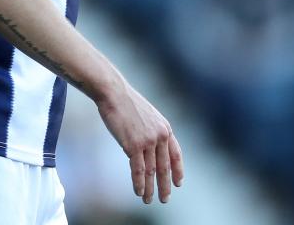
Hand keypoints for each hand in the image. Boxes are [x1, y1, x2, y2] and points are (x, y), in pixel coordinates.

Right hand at [97, 80, 183, 203]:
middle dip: (165, 185)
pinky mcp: (134, 145)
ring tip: (149, 200)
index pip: (176, 154)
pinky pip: (139, 170)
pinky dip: (139, 183)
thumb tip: (149, 150)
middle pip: (165, 167)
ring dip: (150, 188)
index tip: (179, 183)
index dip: (178, 170)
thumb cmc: (126, 103)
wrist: (114, 93)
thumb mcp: (146, 116)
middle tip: (165, 198)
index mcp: (165, 127)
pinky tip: (139, 192)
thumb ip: (151, 132)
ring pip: (152, 171)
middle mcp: (160, 135)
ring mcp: (148, 141)